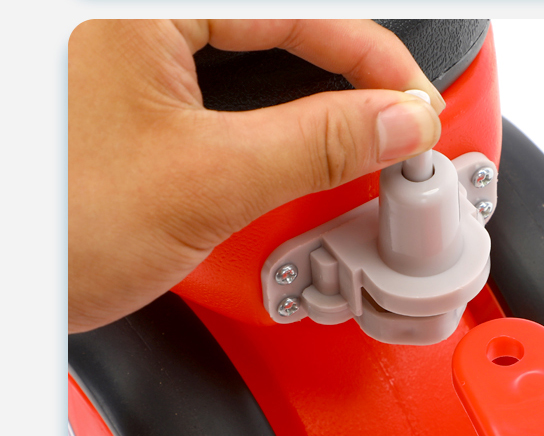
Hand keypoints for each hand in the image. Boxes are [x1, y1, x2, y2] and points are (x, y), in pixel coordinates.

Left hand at [69, 19, 443, 332]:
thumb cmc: (51, 229)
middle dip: (349, 76)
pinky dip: (265, 114)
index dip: (373, 56)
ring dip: (310, 96)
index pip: (297, 9)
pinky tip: (290, 144)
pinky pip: (215, 81)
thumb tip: (398, 121)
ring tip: (353, 139)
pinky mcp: (120, 87)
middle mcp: (127, 19)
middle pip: (278, 26)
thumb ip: (319, 144)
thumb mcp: (207, 182)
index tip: (414, 102)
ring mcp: (120, 49)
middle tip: (394, 123)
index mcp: (137, 9)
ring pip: (250, 53)